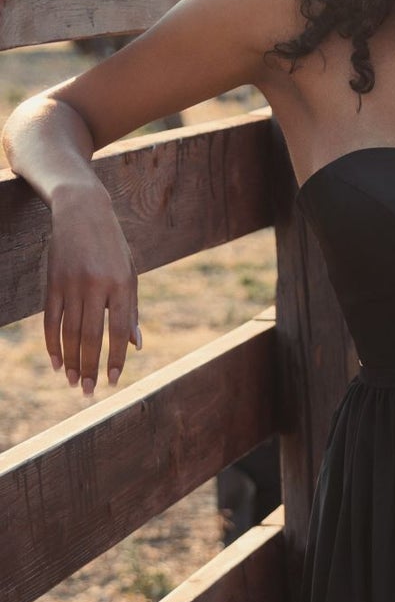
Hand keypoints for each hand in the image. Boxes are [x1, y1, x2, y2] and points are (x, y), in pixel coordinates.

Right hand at [44, 179, 141, 394]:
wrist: (82, 210)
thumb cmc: (112, 247)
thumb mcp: (130, 274)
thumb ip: (131, 311)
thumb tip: (136, 346)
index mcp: (122, 285)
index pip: (118, 331)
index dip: (116, 359)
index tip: (113, 381)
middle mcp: (96, 285)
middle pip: (90, 336)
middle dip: (89, 367)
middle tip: (87, 391)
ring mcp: (72, 283)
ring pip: (69, 331)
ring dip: (71, 360)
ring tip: (72, 381)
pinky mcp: (53, 281)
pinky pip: (51, 318)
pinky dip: (52, 342)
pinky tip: (56, 361)